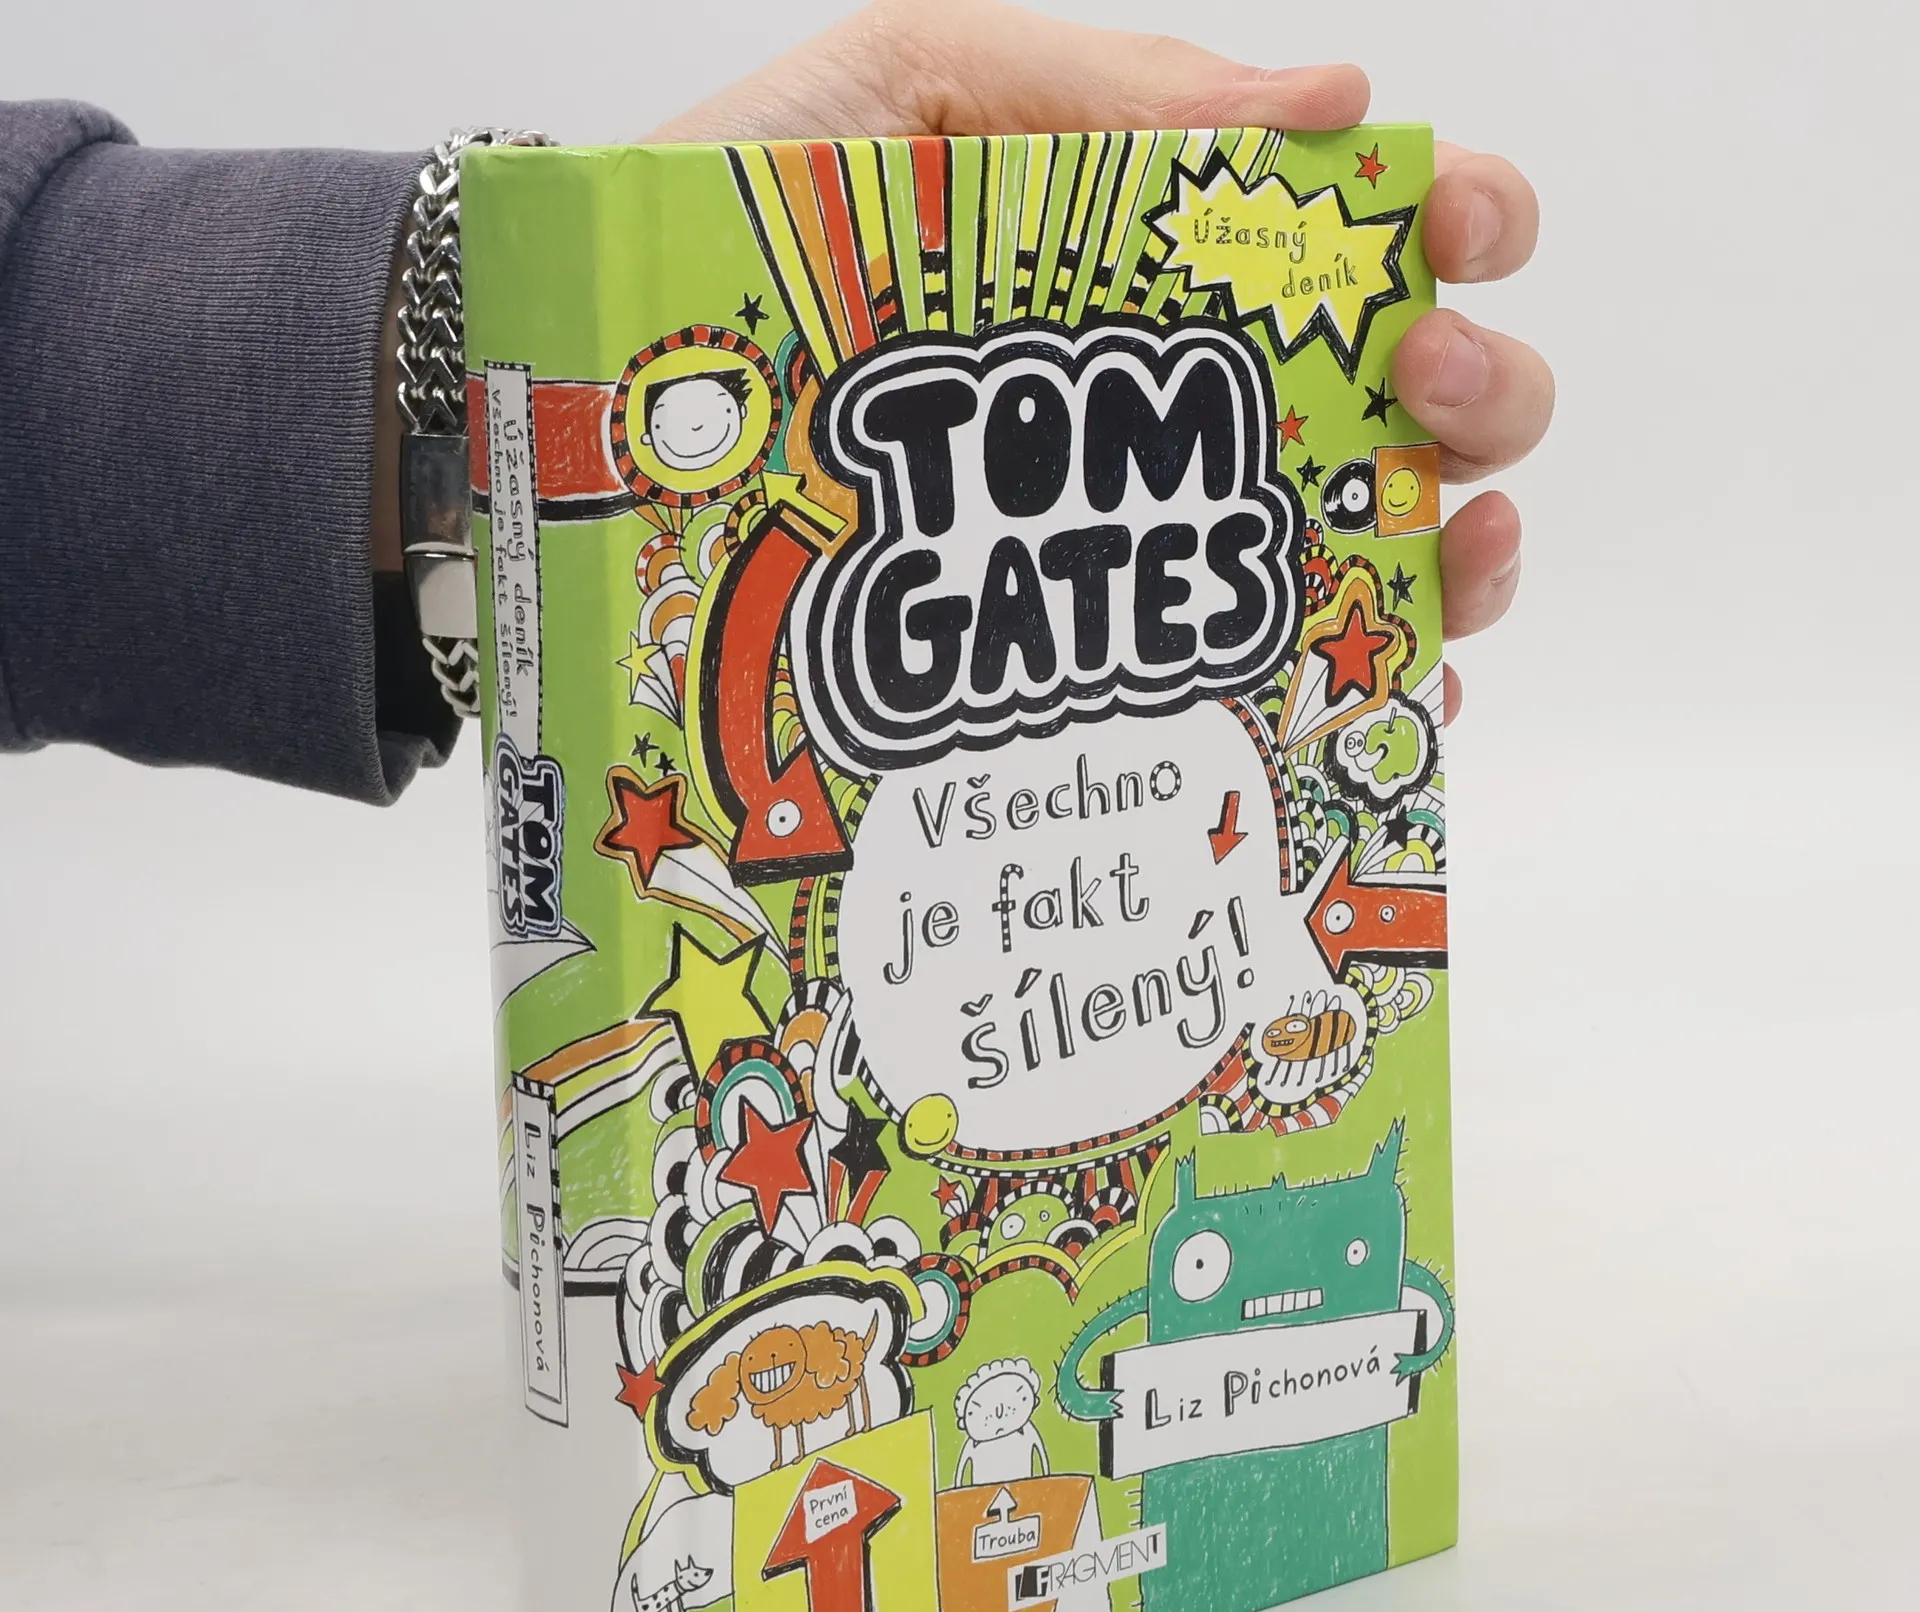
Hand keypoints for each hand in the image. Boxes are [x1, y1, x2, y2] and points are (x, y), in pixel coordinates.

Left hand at [650, 0, 1551, 722]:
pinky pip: (1271, 690)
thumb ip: (1107, 90)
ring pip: (1367, 552)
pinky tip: (1393, 682)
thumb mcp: (903, 84)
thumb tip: (1333, 107)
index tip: (1470, 236)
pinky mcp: (1097, 673)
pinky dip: (1361, 690)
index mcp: (1154, 258)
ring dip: (1458, 545)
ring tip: (1447, 537)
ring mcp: (1145, 550)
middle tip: (1427, 388)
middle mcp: (1172, 412)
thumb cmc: (736, 230)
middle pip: (1402, 403)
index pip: (1351, 236)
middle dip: (1478, 386)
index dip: (1455, 221)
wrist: (600, 412)